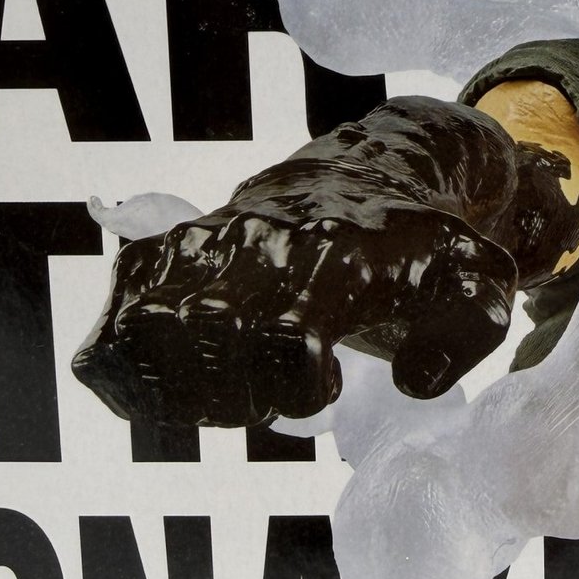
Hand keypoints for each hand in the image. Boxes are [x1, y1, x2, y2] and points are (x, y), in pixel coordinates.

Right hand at [72, 99, 544, 426]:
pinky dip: (138, 382)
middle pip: (211, 352)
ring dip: (195, 394)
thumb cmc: (410, 251)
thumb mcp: (471, 280)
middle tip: (279, 385)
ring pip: (152, 352)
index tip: (327, 384)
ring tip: (239, 379)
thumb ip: (470, 330)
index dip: (300, 388)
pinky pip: (107, 353)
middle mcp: (246, 250)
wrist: (354, 182)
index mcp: (324, 258)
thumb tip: (416, 380)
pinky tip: (189, 373)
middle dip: (247, 396)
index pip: (285, 343)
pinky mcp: (143, 269)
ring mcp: (186, 255)